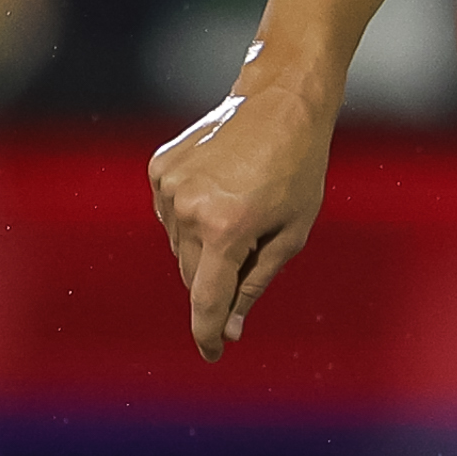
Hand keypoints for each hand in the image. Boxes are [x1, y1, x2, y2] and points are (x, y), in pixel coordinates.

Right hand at [149, 71, 338, 359]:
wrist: (278, 102)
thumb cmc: (297, 170)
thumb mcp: (290, 234)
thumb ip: (255, 284)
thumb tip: (231, 329)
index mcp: (226, 230)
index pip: (206, 302)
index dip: (209, 334)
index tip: (214, 354)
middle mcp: (188, 210)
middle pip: (193, 275)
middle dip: (217, 279)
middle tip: (253, 246)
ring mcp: (168, 188)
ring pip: (180, 246)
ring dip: (205, 245)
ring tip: (240, 207)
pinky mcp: (159, 169)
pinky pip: (170, 214)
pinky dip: (191, 216)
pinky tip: (220, 188)